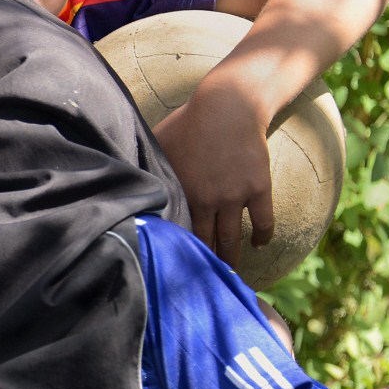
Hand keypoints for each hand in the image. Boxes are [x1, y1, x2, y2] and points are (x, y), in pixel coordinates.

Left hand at [152, 86, 274, 267]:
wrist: (229, 105)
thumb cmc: (189, 122)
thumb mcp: (159, 145)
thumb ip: (147, 168)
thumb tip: (124, 181)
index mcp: (182, 192)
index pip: (177, 232)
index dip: (176, 252)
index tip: (174, 269)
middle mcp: (208, 200)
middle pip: (205, 243)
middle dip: (203, 265)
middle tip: (202, 282)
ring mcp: (235, 196)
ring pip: (232, 238)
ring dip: (231, 259)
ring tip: (230, 274)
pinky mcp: (259, 188)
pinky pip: (264, 222)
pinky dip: (262, 238)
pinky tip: (257, 245)